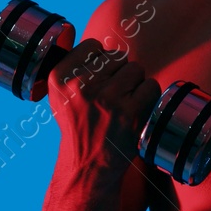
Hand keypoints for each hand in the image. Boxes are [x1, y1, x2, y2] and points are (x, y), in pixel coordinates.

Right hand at [48, 38, 161, 176]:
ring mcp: (107, 99)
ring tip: (123, 103)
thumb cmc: (77, 126)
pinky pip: (151, 85)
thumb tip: (98, 45)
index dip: (100, 60)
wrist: (87, 165)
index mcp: (60, 79)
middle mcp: (81, 87)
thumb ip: (72, 68)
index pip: (92, 46)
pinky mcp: (131, 112)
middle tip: (111, 97)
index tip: (98, 78)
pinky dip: (148, 96)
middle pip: (117, 56)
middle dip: (118, 73)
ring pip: (135, 69)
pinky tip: (135, 110)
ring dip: (134, 84)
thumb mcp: (59, 96)